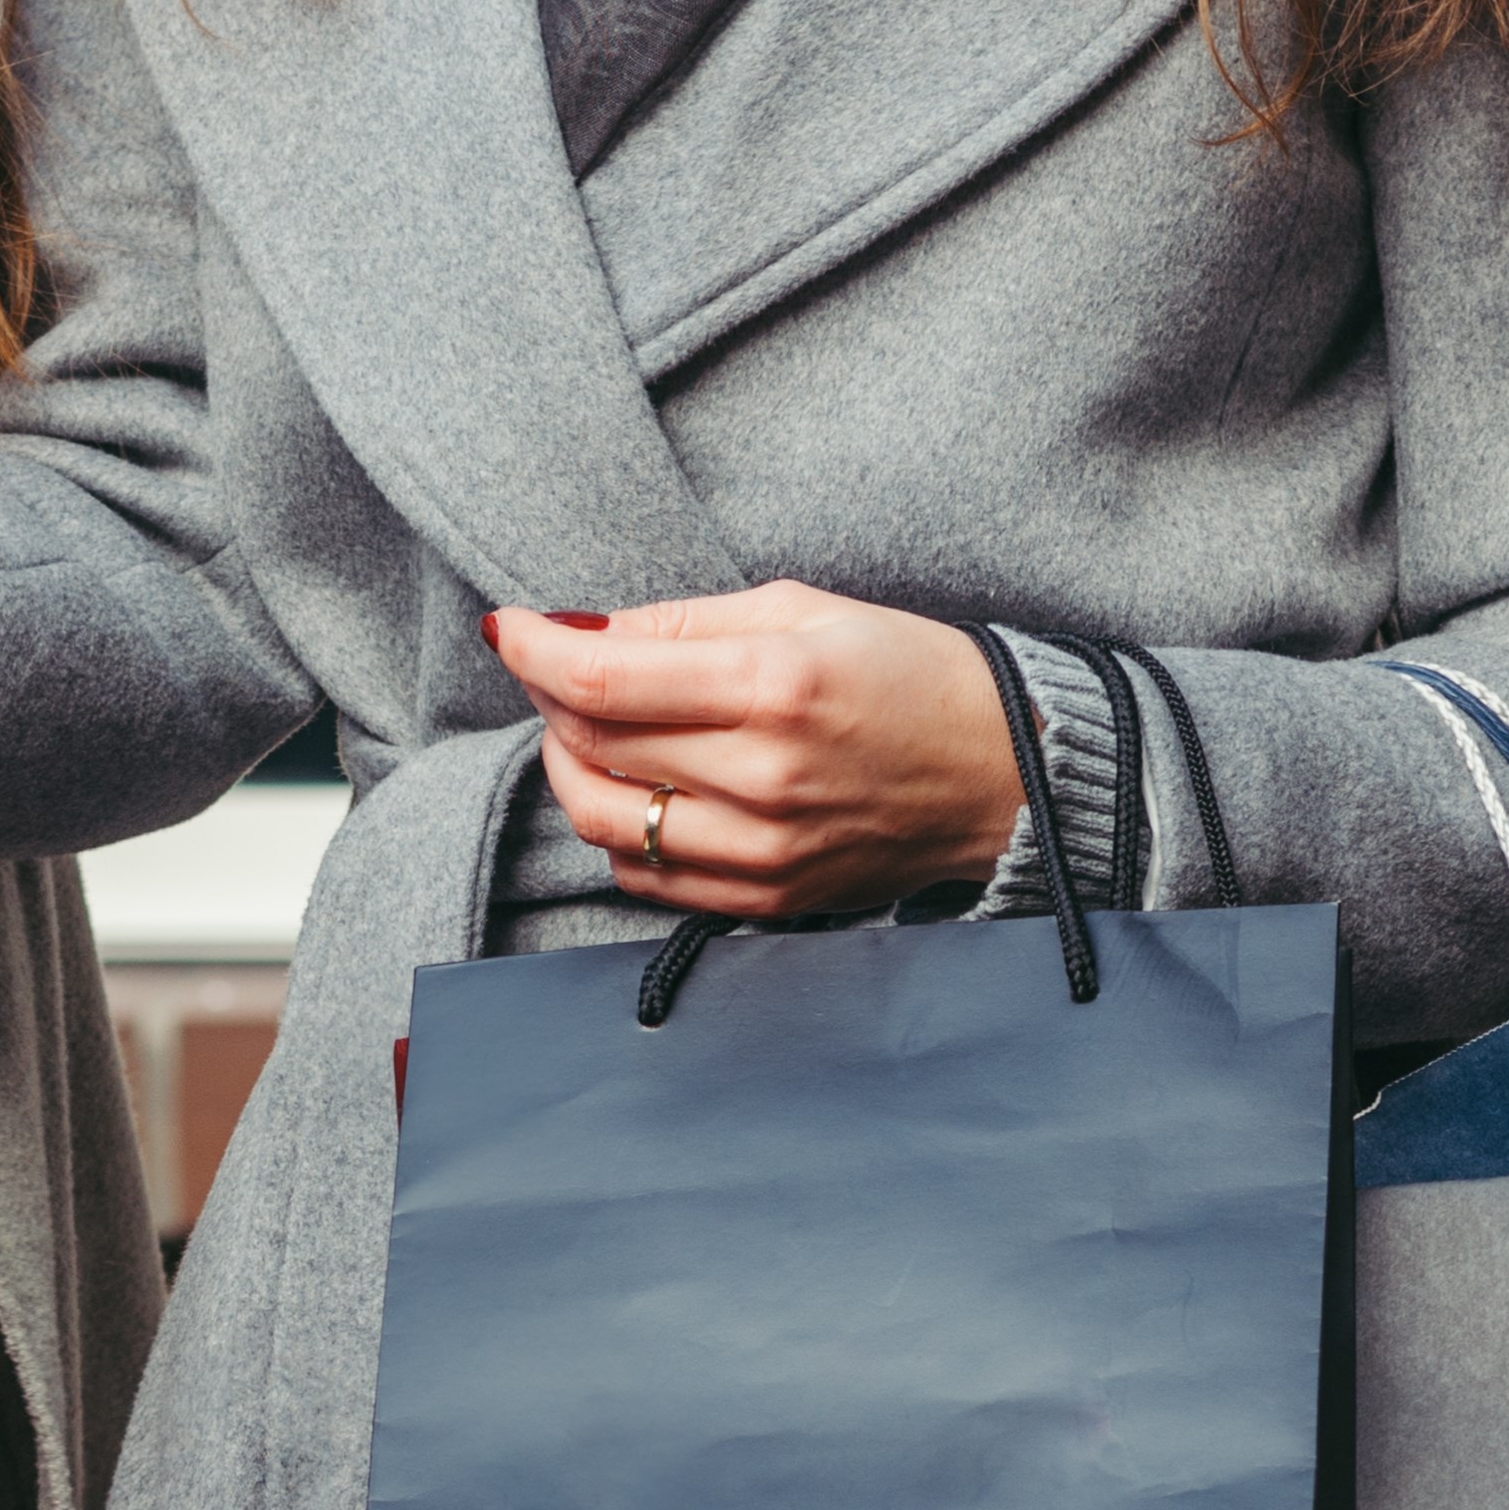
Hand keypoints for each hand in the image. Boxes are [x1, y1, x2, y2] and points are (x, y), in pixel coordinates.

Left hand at [486, 584, 1026, 917]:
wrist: (1001, 776)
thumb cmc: (911, 678)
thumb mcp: (804, 611)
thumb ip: (685, 622)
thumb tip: (581, 633)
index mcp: (776, 684)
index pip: (603, 678)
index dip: (533, 649)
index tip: (507, 628)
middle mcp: (764, 776)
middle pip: (592, 744)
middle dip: (551, 697)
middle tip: (558, 668)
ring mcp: (764, 849)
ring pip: (604, 819)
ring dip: (570, 769)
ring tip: (588, 731)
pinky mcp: (768, 898)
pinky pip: (645, 876)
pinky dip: (617, 831)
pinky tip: (639, 790)